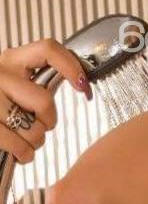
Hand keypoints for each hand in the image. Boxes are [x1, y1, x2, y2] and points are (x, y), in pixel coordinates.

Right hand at [0, 39, 91, 163]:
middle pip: (44, 101)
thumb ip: (39, 81)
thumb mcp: (16, 82)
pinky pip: (17, 145)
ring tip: (29, 140)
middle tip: (44, 126)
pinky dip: (25, 153)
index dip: (71, 66)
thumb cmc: (1, 102)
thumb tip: (81, 83)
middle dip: (49, 120)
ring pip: (33, 127)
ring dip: (36, 140)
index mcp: (12, 59)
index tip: (83, 85)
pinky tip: (22, 152)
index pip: (48, 49)